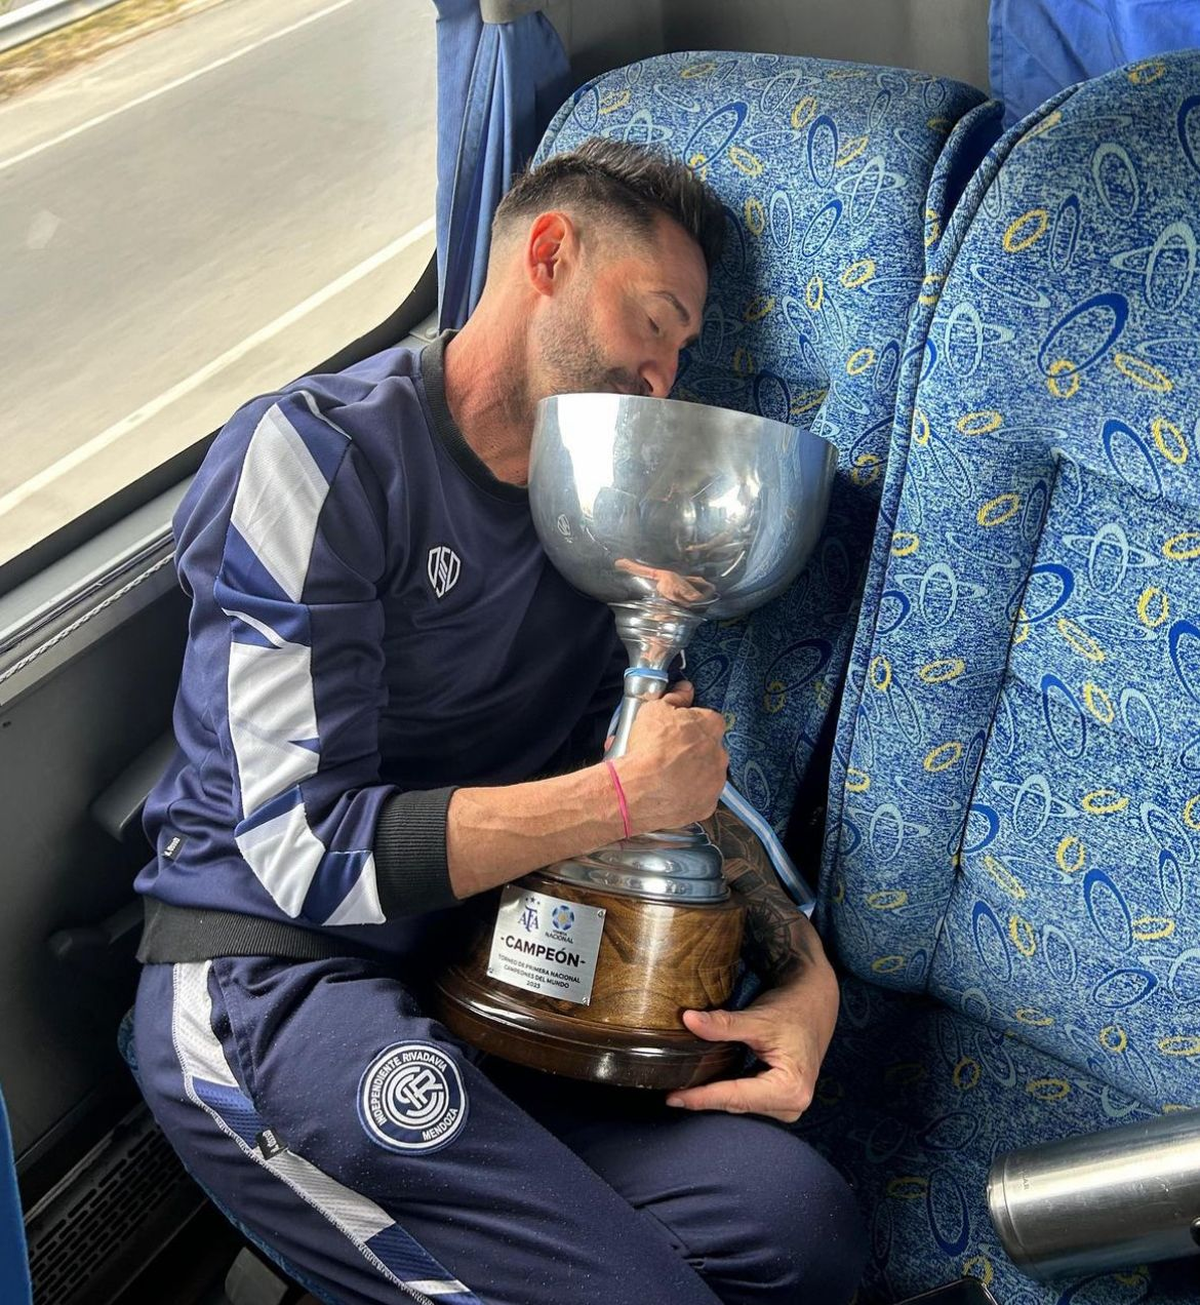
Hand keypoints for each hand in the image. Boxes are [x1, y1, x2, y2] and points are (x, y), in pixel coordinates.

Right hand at [614, 680, 727, 830]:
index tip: (675, 729)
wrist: (639, 791)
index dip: (690, 724)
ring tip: (664, 776)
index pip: (708, 719)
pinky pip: (699, 798)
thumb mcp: (654, 709)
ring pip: (705, 774)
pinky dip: (686, 796)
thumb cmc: (648, 747)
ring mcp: (715, 782)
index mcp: (711, 726)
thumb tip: (685, 689)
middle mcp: (720, 754)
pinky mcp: (707, 806)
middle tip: (666, 753)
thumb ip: (675, 697)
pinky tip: (667, 794)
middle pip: (708, 748)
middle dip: (691, 750)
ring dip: (690, 773)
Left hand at [665, 963, 839, 1122]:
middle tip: (669, 1093)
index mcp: (791, 1089)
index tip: (672, 1097)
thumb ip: (724, 1024)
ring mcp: (787, 1105)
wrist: (816, 1002)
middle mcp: (792, 1105)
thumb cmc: (793, 1009)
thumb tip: (688, 1020)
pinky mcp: (780, 1098)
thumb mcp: (758, 1018)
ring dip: (713, 1096)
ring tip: (681, 1089)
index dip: (702, 1097)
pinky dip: (725, 1091)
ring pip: (739, 1104)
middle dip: (705, 1098)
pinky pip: (746, 1099)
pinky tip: (703, 1084)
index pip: (735, 1096)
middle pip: (737, 1104)